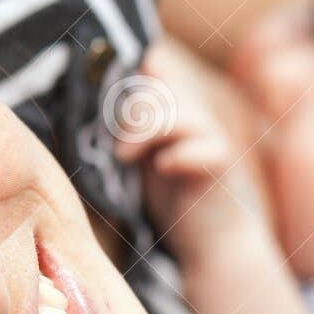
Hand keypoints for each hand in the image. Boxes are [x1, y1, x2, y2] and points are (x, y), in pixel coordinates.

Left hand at [114, 37, 268, 255]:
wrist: (215, 242)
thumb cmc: (175, 201)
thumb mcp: (143, 159)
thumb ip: (127, 130)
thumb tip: (90, 105)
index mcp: (174, 111)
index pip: (152, 70)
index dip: (129, 71)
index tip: (100, 89)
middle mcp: (195, 118)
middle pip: (160, 90)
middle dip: (130, 112)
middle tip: (117, 148)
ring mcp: (213, 139)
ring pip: (179, 113)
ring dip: (146, 131)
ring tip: (126, 158)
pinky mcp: (223, 166)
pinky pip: (206, 146)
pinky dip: (179, 154)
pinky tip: (163, 168)